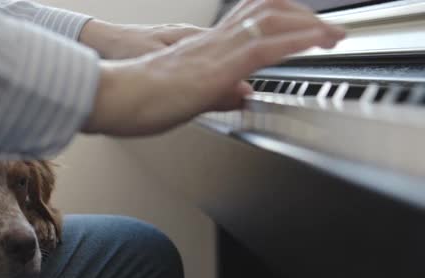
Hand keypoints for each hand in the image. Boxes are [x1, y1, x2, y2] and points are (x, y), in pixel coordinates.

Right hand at [83, 0, 345, 136]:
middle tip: (325, 29)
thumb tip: (243, 94)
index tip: (301, 28)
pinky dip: (299, 40)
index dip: (279, 20)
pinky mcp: (218, 67)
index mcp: (204, 49)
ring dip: (307, 24)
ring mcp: (216, 51)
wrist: (113, 97)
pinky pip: (266, 45)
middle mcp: (212, 43)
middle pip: (264, 8)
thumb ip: (217, 94)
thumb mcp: (188, 98)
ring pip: (270, 19)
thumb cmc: (136, 100)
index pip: (249, 22)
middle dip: (299, 14)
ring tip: (332, 35)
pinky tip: (319, 42)